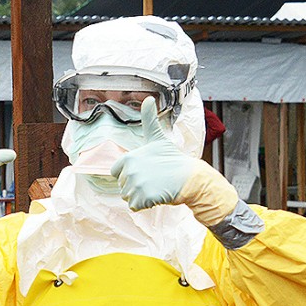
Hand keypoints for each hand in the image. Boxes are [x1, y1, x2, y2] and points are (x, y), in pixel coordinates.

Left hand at [110, 98, 238, 225]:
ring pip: (128, 197)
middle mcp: (128, 172)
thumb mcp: (157, 138)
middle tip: (153, 179)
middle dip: (136, 185)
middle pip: (123, 186)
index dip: (129, 173)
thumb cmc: (173, 158)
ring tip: (156, 186)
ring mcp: (135, 186)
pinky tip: (157, 195)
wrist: (189, 177)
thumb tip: (149, 98)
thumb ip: (149, 120)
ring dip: (140, 196)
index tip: (145, 170)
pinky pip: (135, 207)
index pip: (116, 172)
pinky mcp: (142, 199)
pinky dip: (145, 204)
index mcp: (128, 158)